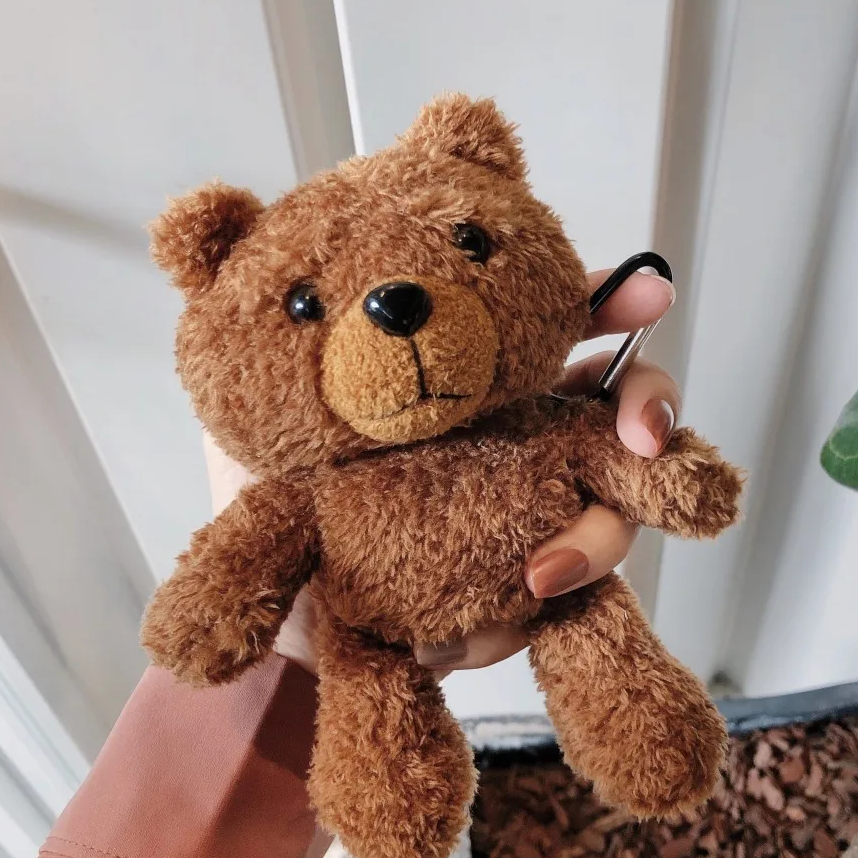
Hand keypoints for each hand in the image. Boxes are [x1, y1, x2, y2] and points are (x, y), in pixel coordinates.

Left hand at [203, 267, 680, 677]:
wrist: (272, 618)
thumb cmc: (266, 503)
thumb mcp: (247, 399)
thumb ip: (246, 315)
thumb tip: (208, 216)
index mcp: (478, 386)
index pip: (562, 328)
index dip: (614, 303)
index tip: (648, 295)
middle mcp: (518, 444)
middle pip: (617, 412)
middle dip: (649, 409)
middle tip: (646, 438)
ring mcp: (528, 520)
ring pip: (614, 514)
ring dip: (597, 542)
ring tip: (536, 577)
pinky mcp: (519, 602)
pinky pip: (558, 614)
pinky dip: (516, 627)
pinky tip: (454, 642)